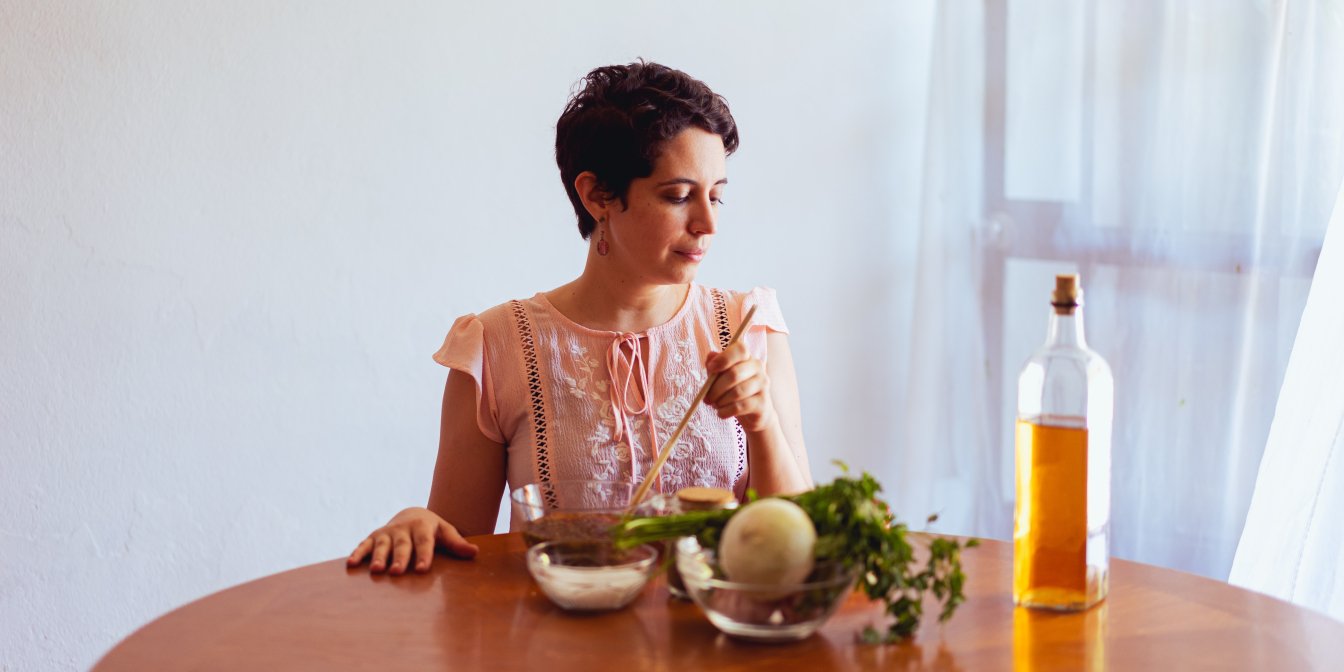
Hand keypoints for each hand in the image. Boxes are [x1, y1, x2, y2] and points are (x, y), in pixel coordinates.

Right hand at [347, 507, 478, 573]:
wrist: (412, 514)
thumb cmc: (432, 529)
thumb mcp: (446, 532)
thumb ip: (457, 544)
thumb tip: (475, 553)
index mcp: (422, 527)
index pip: (424, 543)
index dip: (423, 556)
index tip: (422, 570)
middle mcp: (402, 530)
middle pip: (402, 546)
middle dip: (399, 558)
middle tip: (396, 572)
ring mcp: (387, 533)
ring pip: (382, 546)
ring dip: (378, 557)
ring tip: (375, 570)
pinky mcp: (373, 537)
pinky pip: (364, 545)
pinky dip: (357, 553)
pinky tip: (351, 564)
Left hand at [704, 341, 776, 432]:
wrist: (754, 412)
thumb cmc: (734, 389)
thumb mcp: (721, 376)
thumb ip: (715, 366)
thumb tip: (711, 356)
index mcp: (747, 357)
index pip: (740, 350)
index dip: (724, 358)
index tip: (710, 368)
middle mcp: (758, 367)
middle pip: (734, 374)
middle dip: (715, 388)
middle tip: (706, 398)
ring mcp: (763, 384)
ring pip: (736, 392)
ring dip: (720, 401)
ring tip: (715, 405)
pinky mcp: (762, 402)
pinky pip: (739, 406)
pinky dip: (725, 411)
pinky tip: (721, 413)